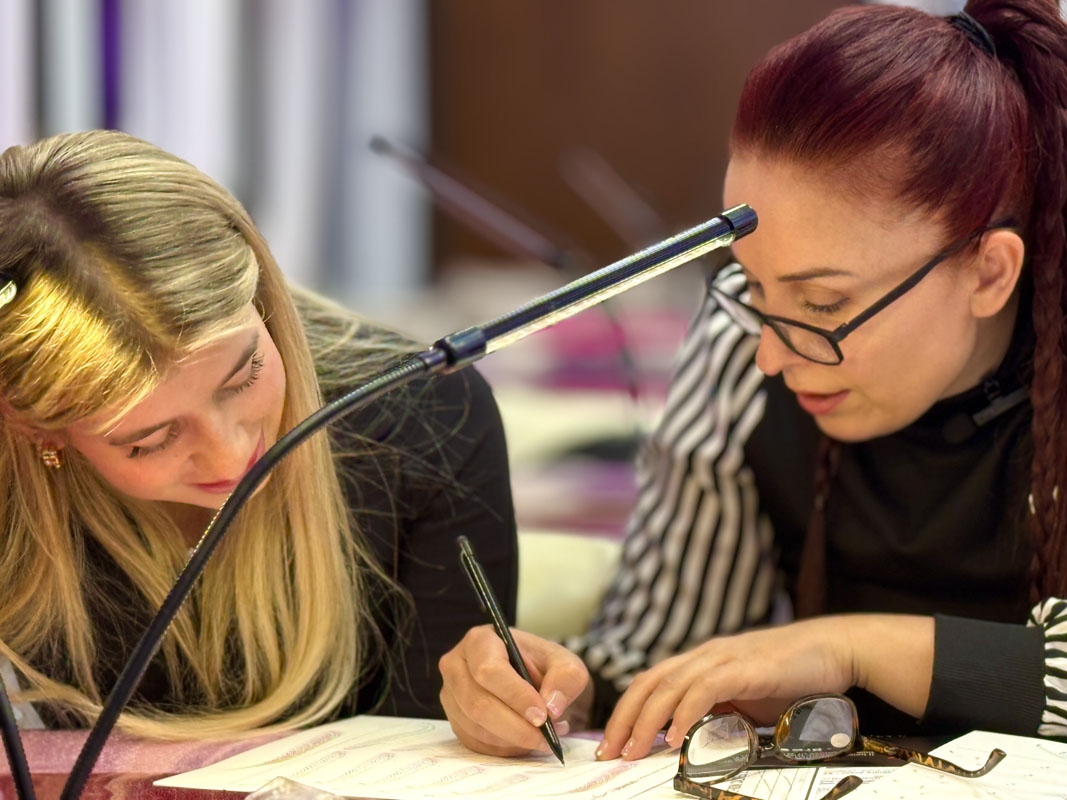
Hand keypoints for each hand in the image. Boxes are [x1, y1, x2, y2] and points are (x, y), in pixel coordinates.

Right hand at [439, 624, 589, 756]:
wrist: (528, 677)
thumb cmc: (541, 665)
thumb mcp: (564, 663)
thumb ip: (566, 678)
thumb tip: (552, 707)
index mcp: (480, 640)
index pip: (489, 671)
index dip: (515, 696)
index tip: (542, 715)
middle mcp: (457, 665)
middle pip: (478, 704)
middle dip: (515, 727)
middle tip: (546, 737)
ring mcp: (451, 695)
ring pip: (476, 728)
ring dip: (513, 740)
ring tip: (543, 737)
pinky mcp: (454, 720)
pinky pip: (475, 743)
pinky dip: (504, 749)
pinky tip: (525, 740)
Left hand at [597, 617, 856, 760]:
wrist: (833, 650)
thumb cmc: (792, 678)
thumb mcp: (745, 700)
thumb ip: (718, 714)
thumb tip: (690, 741)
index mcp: (700, 662)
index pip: (650, 684)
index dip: (626, 712)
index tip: (612, 744)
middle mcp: (703, 656)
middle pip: (648, 684)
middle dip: (624, 719)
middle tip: (609, 753)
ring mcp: (722, 658)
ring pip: (669, 687)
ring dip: (647, 721)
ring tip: (633, 751)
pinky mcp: (742, 667)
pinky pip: (704, 689)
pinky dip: (685, 713)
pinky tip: (675, 737)